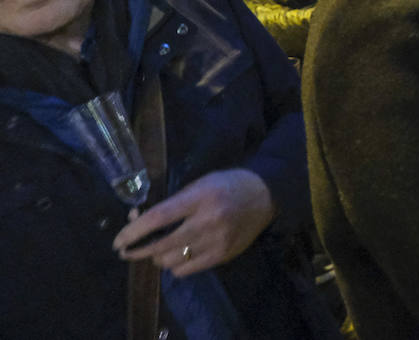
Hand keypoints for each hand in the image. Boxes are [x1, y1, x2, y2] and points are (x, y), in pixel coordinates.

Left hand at [113, 169, 275, 276]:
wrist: (266, 195)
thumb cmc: (227, 185)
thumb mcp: (200, 183)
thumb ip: (173, 202)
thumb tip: (138, 219)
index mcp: (201, 197)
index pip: (159, 217)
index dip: (134, 232)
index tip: (118, 241)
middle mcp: (208, 221)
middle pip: (162, 245)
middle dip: (138, 251)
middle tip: (127, 251)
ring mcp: (217, 241)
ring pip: (171, 261)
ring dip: (158, 257)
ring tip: (160, 249)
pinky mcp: (223, 255)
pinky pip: (186, 270)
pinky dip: (175, 266)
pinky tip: (178, 255)